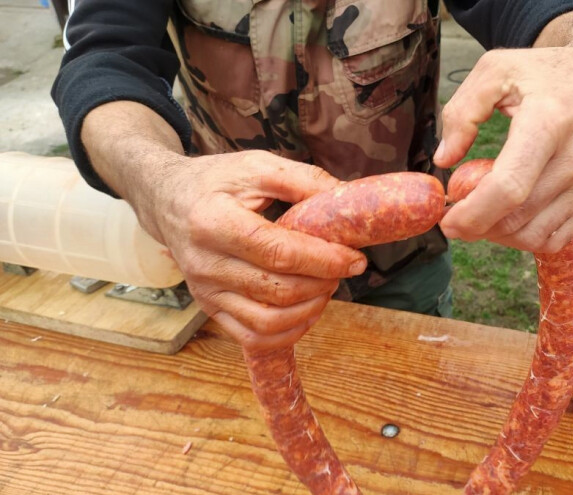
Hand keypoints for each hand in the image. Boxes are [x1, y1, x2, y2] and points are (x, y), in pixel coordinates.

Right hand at [138, 151, 366, 350]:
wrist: (168, 201)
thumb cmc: (217, 182)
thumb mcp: (257, 166)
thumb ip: (304, 180)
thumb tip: (349, 198)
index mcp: (214, 222)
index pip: (279, 253)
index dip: (324, 260)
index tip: (355, 258)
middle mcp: (205, 263)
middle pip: (278, 290)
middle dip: (324, 282)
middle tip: (344, 266)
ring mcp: (205, 291)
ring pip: (269, 320)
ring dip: (311, 308)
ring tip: (327, 285)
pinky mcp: (209, 308)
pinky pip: (253, 336)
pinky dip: (290, 331)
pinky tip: (308, 309)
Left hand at [434, 11, 572, 252]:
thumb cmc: (545, 71)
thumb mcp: (495, 70)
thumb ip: (462, 112)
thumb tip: (444, 160)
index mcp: (548, 122)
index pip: (509, 187)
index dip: (473, 213)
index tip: (447, 220)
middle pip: (518, 218)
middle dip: (478, 227)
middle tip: (457, 217)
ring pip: (535, 236)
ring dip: (499, 236)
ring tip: (482, 216)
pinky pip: (557, 239)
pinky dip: (526, 238)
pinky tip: (509, 220)